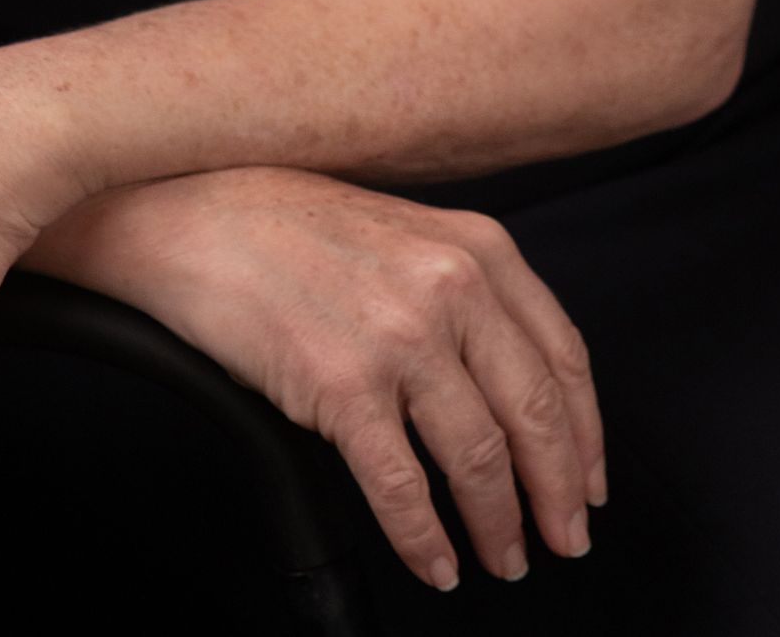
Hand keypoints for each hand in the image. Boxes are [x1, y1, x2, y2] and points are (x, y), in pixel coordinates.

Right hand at [35, 165, 605, 592]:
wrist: (191, 216)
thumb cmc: (286, 225)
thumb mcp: (404, 232)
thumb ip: (463, 291)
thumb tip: (509, 385)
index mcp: (477, 247)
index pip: (563, 357)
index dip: (585, 434)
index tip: (588, 482)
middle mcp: (450, 287)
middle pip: (535, 416)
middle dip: (555, 494)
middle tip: (563, 539)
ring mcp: (398, 336)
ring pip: (477, 459)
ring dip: (497, 524)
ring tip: (502, 557)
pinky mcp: (343, 385)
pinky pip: (403, 488)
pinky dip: (426, 540)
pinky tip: (435, 562)